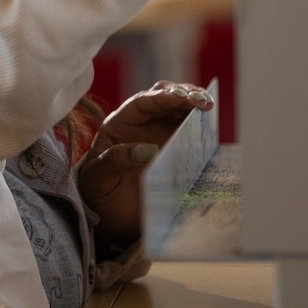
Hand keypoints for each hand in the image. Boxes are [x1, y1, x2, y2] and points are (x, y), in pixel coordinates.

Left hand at [77, 80, 213, 252]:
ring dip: (193, 101)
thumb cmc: (99, 193)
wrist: (111, 215)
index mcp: (119, 125)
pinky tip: (210, 120)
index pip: (140, 103)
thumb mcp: (98, 178)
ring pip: (177, 107)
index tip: (180, 97)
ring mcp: (159, 133)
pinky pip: (188, 127)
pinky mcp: (174, 146)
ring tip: (208, 104)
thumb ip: (115, 161)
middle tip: (200, 99)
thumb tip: (147, 149)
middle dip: (181, 93)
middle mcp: (140, 123)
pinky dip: (199, 121)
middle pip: (162, 97)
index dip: (161, 97)